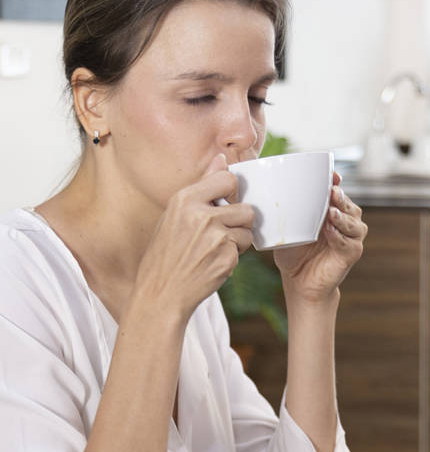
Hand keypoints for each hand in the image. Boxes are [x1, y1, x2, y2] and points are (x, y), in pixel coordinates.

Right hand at [134, 154, 254, 321]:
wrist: (160, 293)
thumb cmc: (166, 253)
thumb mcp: (175, 215)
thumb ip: (202, 188)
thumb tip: (223, 159)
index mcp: (185, 199)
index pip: (228, 179)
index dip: (232, 193)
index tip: (225, 204)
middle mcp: (201, 214)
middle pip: (246, 208)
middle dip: (239, 222)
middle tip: (221, 234)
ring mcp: (216, 236)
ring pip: (248, 230)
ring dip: (238, 240)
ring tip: (216, 249)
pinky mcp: (227, 256)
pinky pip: (243, 250)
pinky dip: (234, 257)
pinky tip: (213, 263)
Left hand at [273, 173, 366, 302]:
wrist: (298, 281)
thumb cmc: (293, 253)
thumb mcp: (288, 228)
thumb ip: (287, 212)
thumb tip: (268, 191)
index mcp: (331, 211)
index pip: (337, 192)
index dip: (336, 182)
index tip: (331, 176)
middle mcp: (345, 221)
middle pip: (349, 205)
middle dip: (341, 198)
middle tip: (332, 192)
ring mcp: (351, 237)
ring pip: (354, 222)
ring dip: (343, 216)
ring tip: (331, 213)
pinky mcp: (352, 253)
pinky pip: (350, 243)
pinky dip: (340, 236)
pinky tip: (330, 231)